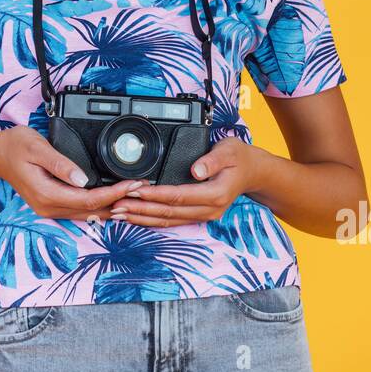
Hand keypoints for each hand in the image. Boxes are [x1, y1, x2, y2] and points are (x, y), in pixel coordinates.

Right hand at [0, 125, 145, 221]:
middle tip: (143, 189)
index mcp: (47, 194)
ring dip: (111, 205)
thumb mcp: (37, 148)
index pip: (89, 200)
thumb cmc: (14, 146)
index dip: (114, 193)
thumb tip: (82, 179)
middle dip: (120, 201)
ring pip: (88, 214)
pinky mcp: (51, 205)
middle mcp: (49, 207)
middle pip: (92, 211)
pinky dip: (99, 206)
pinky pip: (80, 210)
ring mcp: (49, 209)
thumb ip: (60, 164)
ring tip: (134, 194)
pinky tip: (113, 200)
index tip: (133, 183)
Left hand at [107, 136, 271, 226]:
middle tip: (117, 205)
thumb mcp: (230, 150)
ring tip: (119, 214)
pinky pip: (172, 221)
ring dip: (142, 218)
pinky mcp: (198, 215)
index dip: (155, 194)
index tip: (135, 189)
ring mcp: (203, 215)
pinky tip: (136, 217)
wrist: (253, 173)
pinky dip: (151, 219)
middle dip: (141, 209)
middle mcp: (209, 210)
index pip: (178, 196)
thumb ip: (213, 160)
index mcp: (215, 195)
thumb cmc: (240, 158)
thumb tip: (197, 170)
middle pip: (169, 213)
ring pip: (168, 221)